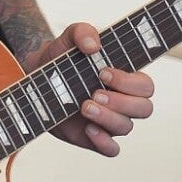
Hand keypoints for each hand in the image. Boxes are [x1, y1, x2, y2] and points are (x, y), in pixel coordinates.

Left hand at [37, 22, 154, 154]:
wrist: (36, 75)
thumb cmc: (62, 57)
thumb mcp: (69, 37)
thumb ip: (83, 32)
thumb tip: (93, 44)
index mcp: (125, 78)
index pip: (146, 86)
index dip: (130, 82)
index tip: (103, 72)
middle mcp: (123, 101)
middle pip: (144, 108)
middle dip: (122, 102)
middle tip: (95, 92)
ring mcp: (110, 121)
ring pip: (126, 127)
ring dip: (107, 118)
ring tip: (84, 106)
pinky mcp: (94, 137)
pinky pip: (111, 149)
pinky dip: (103, 142)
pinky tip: (88, 129)